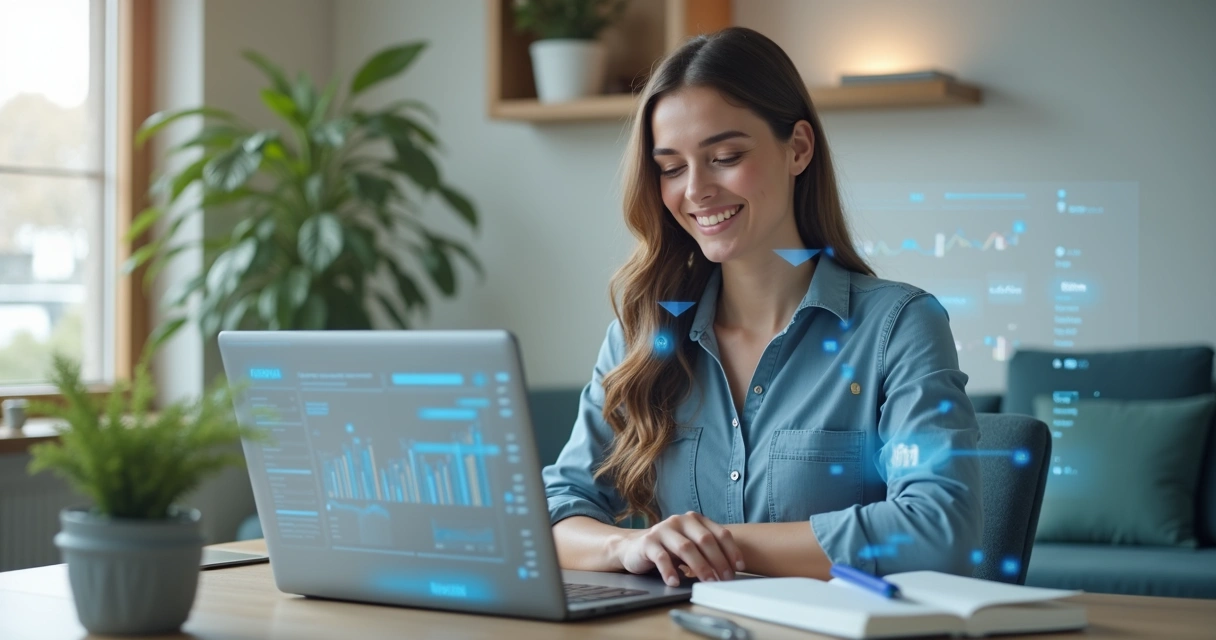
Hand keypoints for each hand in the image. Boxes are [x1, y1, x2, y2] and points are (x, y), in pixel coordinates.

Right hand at [613, 511, 744, 586]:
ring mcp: (663, 529)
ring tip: (707, 582)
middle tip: (724, 580)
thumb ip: (707, 551)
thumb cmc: (668, 549)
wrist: (634, 547)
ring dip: (700, 567)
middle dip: (718, 561)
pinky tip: (675, 582)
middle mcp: (680, 521)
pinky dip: (670, 571)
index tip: (738, 568)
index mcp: (695, 520)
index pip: (719, 533)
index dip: (731, 551)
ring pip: (686, 548)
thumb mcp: (690, 545)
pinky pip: (661, 557)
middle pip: (705, 540)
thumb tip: (729, 572)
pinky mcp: (648, 542)